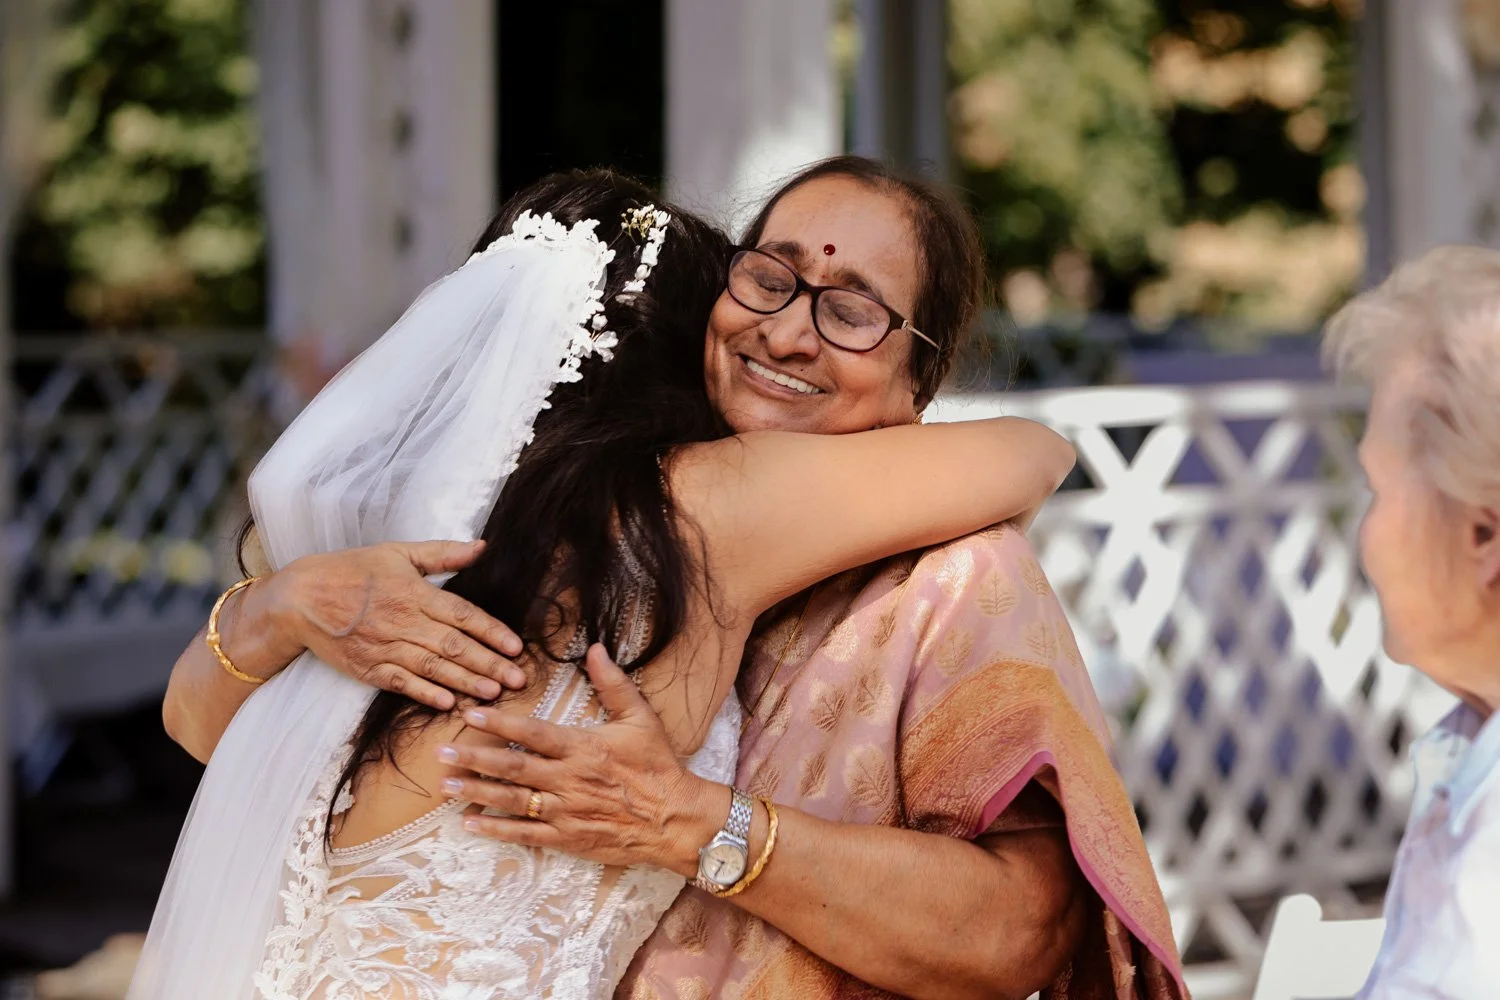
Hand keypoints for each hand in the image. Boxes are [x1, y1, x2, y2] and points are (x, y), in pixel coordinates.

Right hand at [261, 539, 527, 709]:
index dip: (491, 631)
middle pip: (453, 646)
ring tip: (493, 693)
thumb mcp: (398, 552)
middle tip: (518, 679)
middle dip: (489, 664)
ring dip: (465, 682)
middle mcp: (402, 621)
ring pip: (432, 667)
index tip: (516, 647)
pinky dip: (424, 694)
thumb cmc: (352, 570)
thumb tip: (482, 546)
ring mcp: (384, 646)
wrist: (299, 597)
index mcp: (414, 592)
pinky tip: (448, 702)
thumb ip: (442, 553)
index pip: (462, 614)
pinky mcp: (367, 668)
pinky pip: (401, 683)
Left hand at [436, 644, 722, 875]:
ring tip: (446, 785)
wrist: (674, 820)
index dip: (500, 723)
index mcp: (583, 747)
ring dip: (477, 791)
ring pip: (512, 800)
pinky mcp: (567, 837)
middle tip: (443, 752)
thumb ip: (614, 684)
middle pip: (512, 767)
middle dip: (475, 758)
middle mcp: (568, 779)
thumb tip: (596, 649)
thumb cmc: (658, 766)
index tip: (472, 714)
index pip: (533, 733)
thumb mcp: (641, 718)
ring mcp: (564, 810)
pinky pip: (524, 834)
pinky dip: (496, 829)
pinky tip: (470, 822)